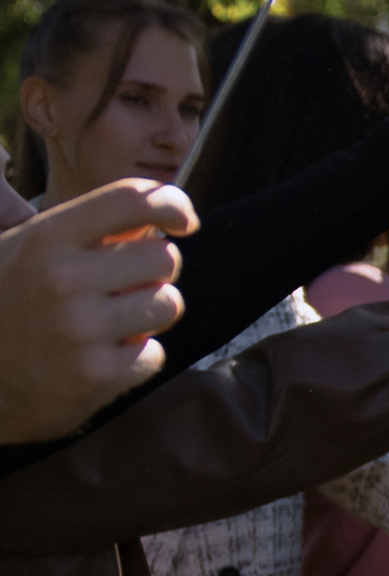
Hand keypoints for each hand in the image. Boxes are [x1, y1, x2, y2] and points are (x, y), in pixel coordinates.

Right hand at [0, 182, 193, 438]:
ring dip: (150, 314)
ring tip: (115, 321)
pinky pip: (154, 354)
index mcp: (46, 238)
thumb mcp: (24, 252)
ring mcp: (81, 329)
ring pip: (168, 305)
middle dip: (156, 271)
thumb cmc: (5, 306)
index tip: (183, 220)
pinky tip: (101, 356)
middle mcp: (64, 279)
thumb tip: (154, 217)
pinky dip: (136, 357)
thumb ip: (82, 230)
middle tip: (129, 285)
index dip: (171, 204)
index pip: (130, 199)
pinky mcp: (97, 376)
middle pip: (164, 257)